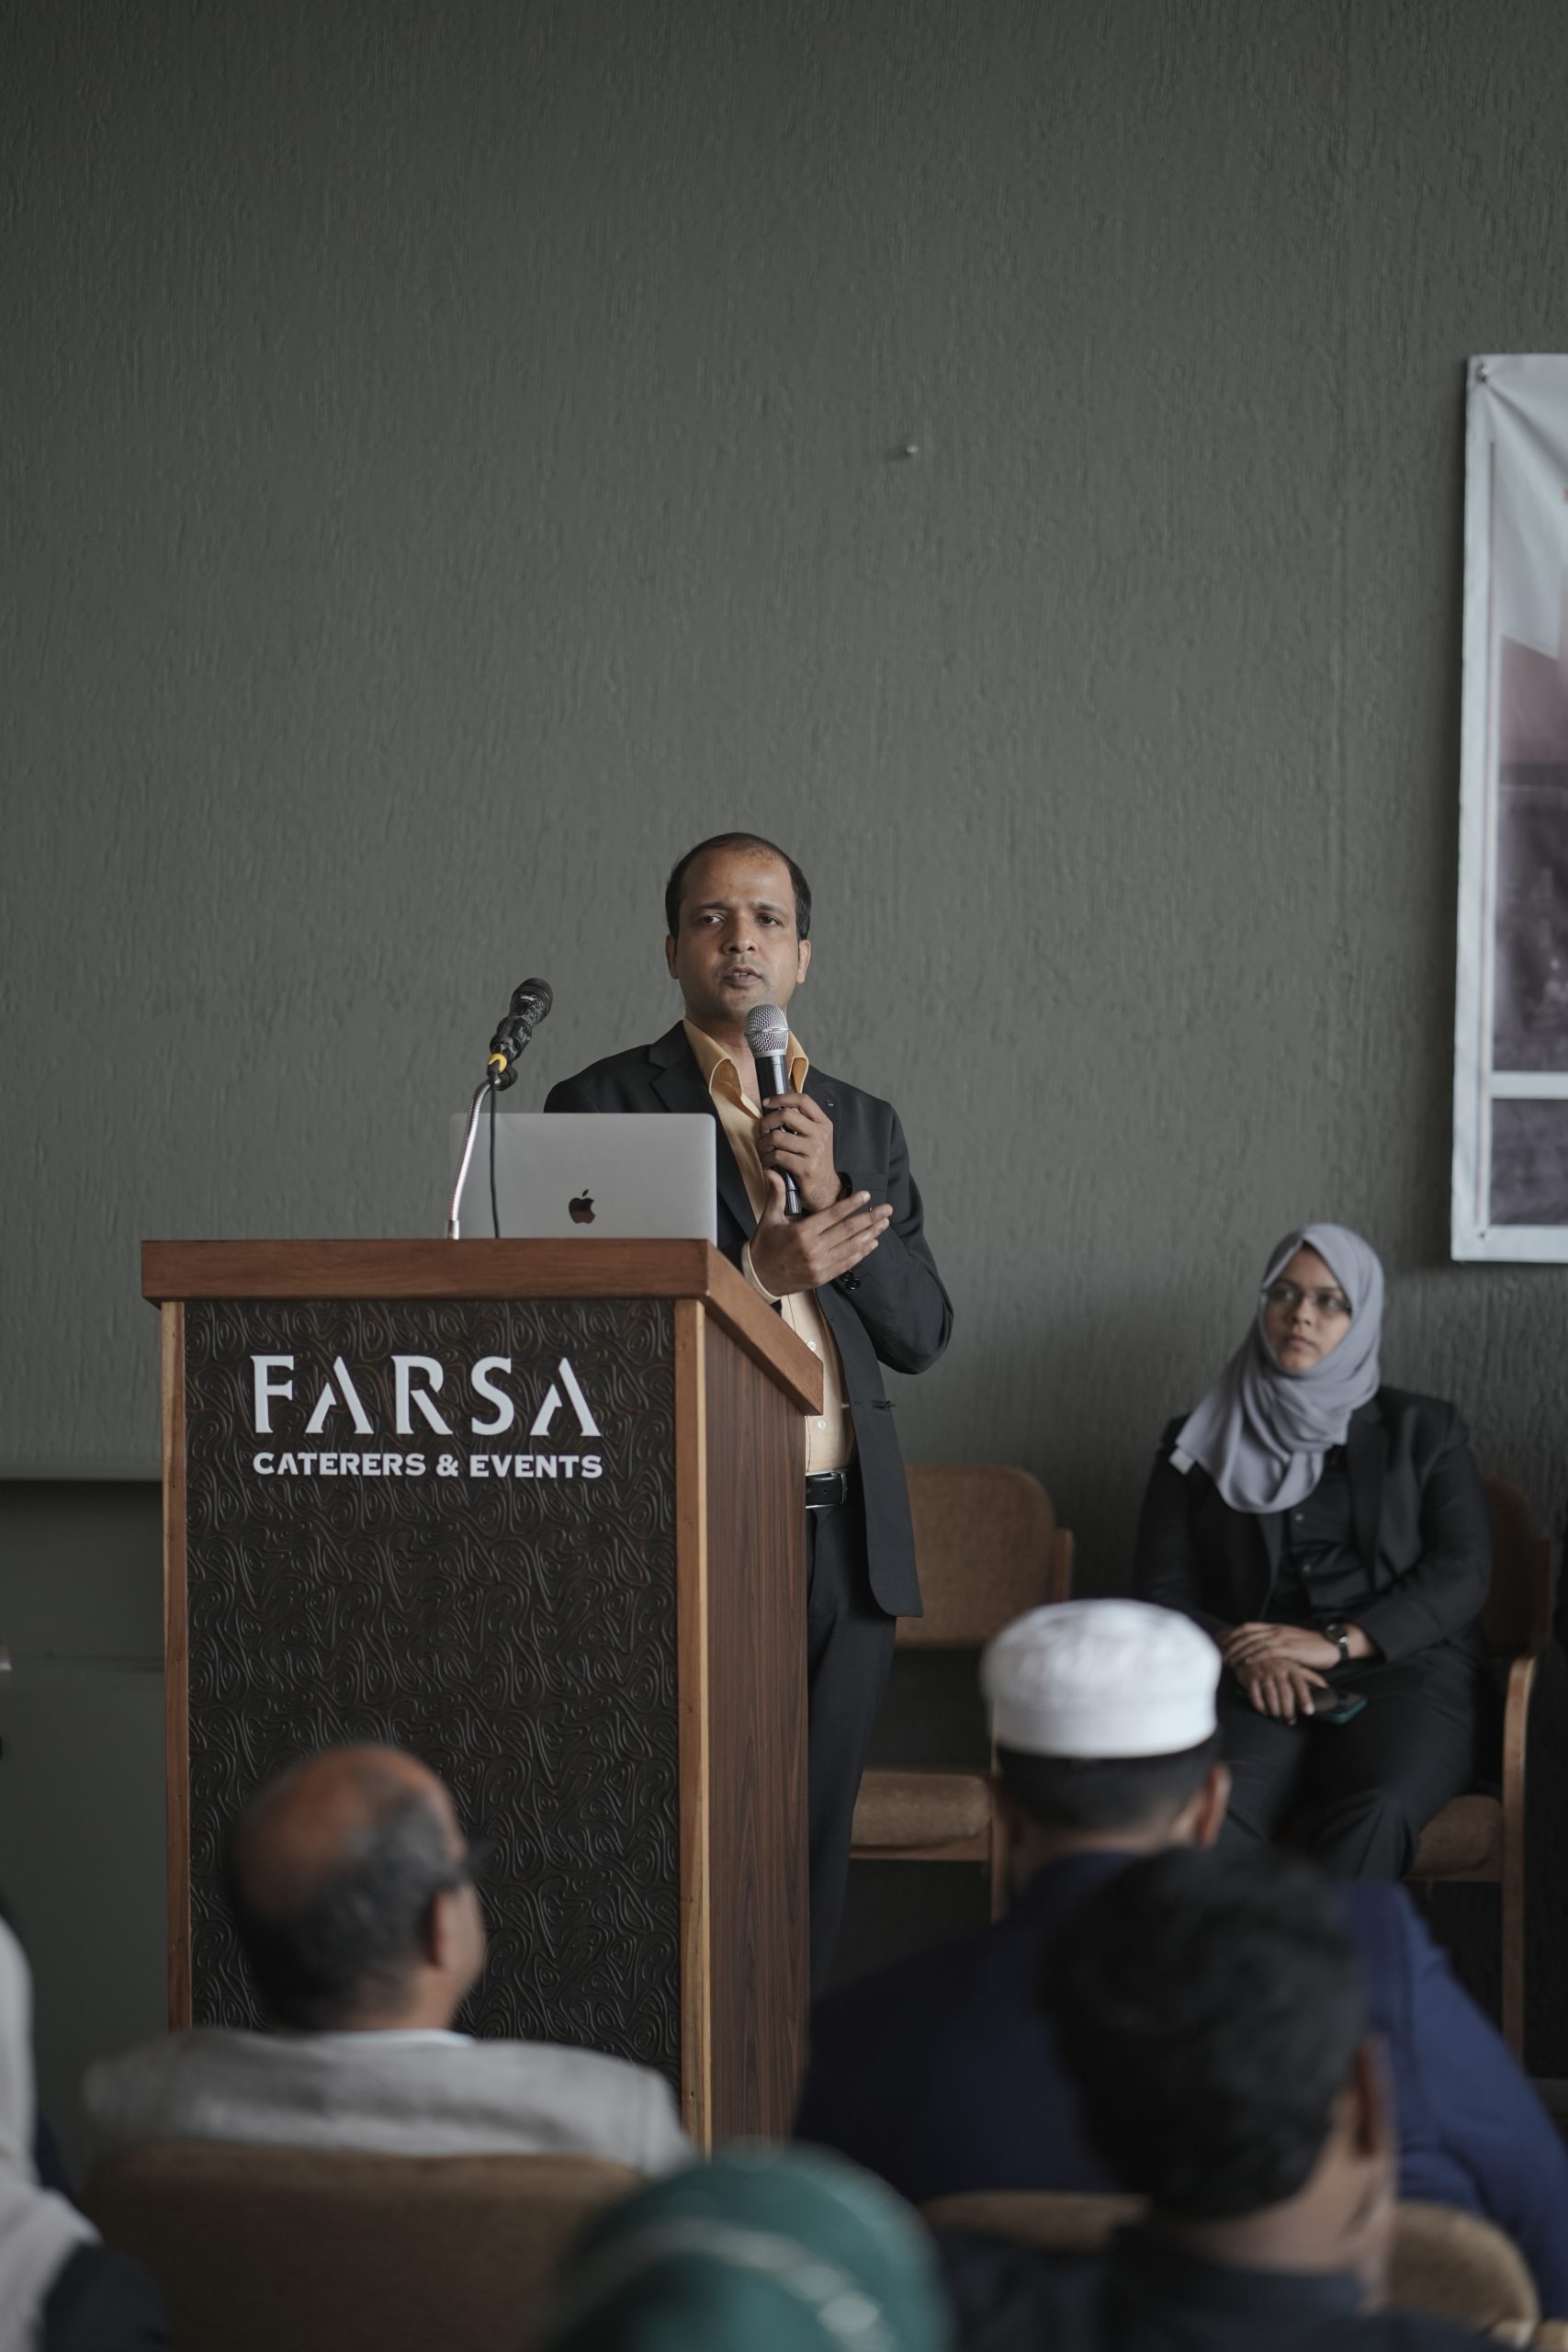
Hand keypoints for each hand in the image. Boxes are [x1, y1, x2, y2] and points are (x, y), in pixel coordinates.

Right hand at [747, 1173, 891, 1297]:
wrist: (758, 1277)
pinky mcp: (822, 1277)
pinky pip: (846, 1263)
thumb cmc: (764, 1246)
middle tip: (887, 1209)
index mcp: (802, 1232)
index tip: (867, 1195)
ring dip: (871, 1234)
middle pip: (848, 1231)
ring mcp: (819, 1265)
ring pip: (851, 1247)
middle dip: (870, 1218)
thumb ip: (776, 1195)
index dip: (851, 1204)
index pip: (832, 1215)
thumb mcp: (769, 1218)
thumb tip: (772, 1171)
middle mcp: (813, 1249)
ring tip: (884, 1224)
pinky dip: (861, 1253)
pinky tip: (872, 1243)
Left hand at [757, 1090, 840, 1213]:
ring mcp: (814, 1151)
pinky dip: (767, 1159)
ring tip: (764, 1149)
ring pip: (777, 1136)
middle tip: (762, 1131)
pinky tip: (768, 1162)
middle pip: (786, 1115)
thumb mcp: (817, 1138)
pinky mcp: (805, 1168)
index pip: (803, 1100)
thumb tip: (777, 1108)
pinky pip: (777, 1156)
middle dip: (767, 1122)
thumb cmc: (816, 1162)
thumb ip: (802, 1123)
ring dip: (764, 1143)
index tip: (767, 1102)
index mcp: (823, 1123)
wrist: (826, 1189)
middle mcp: (820, 1134)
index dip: (781, 1098)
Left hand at [1222, 1622, 1340, 1673]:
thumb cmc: (1310, 1645)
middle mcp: (1276, 1630)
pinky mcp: (1292, 1649)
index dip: (1232, 1634)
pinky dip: (1256, 1656)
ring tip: (1230, 1661)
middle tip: (1221, 1656)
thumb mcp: (1289, 1640)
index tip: (1221, 1643)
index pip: (1247, 1627)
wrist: (1331, 1644)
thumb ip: (1274, 1642)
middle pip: (1247, 1634)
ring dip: (1240, 1652)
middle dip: (1231, 1645)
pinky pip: (1270, 1651)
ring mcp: (1284, 1638)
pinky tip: (1247, 1662)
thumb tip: (1258, 1649)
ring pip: (1255, 1642)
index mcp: (1274, 1627)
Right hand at [1234, 1656, 1328, 1723]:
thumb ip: (1309, 1676)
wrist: (1250, 1651)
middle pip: (1285, 1693)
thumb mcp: (1293, 1665)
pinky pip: (1255, 1696)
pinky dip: (1260, 1706)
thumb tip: (1325, 1687)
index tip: (1309, 1711)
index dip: (1305, 1698)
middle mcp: (1277, 1670)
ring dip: (1275, 1710)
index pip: (1300, 1684)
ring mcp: (1263, 1673)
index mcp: (1291, 1668)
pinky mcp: (1250, 1678)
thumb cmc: (1276, 1661)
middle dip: (1288, 1710)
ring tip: (1278, 1717)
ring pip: (1270, 1696)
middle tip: (1291, 1720)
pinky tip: (1264, 1711)